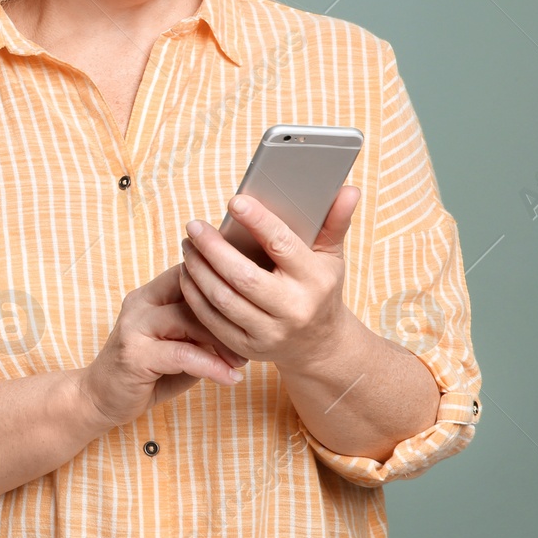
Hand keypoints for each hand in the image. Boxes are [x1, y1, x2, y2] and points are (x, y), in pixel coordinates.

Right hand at [79, 261, 248, 431]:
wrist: (101, 398)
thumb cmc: (147, 371)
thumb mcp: (178, 344)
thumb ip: (201, 329)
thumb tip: (246, 321)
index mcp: (150, 295)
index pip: (190, 272)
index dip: (221, 283)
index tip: (250, 303)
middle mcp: (140, 304)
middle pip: (192, 291)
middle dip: (227, 314)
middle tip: (251, 338)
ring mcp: (134, 327)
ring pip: (188, 319)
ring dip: (221, 341)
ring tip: (240, 361)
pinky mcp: (134, 355)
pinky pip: (182, 354)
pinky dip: (211, 366)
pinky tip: (229, 378)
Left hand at [178, 186, 359, 368]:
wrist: (320, 346)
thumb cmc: (320, 289)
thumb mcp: (331, 257)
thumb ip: (335, 222)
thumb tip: (349, 189)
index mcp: (315, 280)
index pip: (282, 246)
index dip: (258, 221)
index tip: (234, 201)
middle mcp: (293, 309)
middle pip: (242, 276)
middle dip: (212, 248)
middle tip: (194, 226)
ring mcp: (269, 333)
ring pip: (222, 299)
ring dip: (198, 269)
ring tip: (188, 245)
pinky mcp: (247, 348)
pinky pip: (211, 319)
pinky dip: (194, 294)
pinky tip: (188, 272)